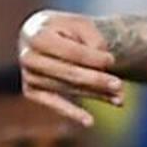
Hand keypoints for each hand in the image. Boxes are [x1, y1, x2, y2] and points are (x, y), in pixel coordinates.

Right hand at [18, 9, 119, 125]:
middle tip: (119, 86)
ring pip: (67, 89)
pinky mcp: (31, 91)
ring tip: (119, 99)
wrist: (46, 35)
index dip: (93, 58)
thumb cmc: (67, 29)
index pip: (71, 52)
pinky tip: (90, 122)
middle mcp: (27, 56)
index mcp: (37, 34)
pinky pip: (54, 104)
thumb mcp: (81, 25)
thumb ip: (93, 40)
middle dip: (96, 80)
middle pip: (68, 73)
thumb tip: (104, 66)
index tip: (113, 60)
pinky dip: (72, 113)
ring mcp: (28, 75)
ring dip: (95, 95)